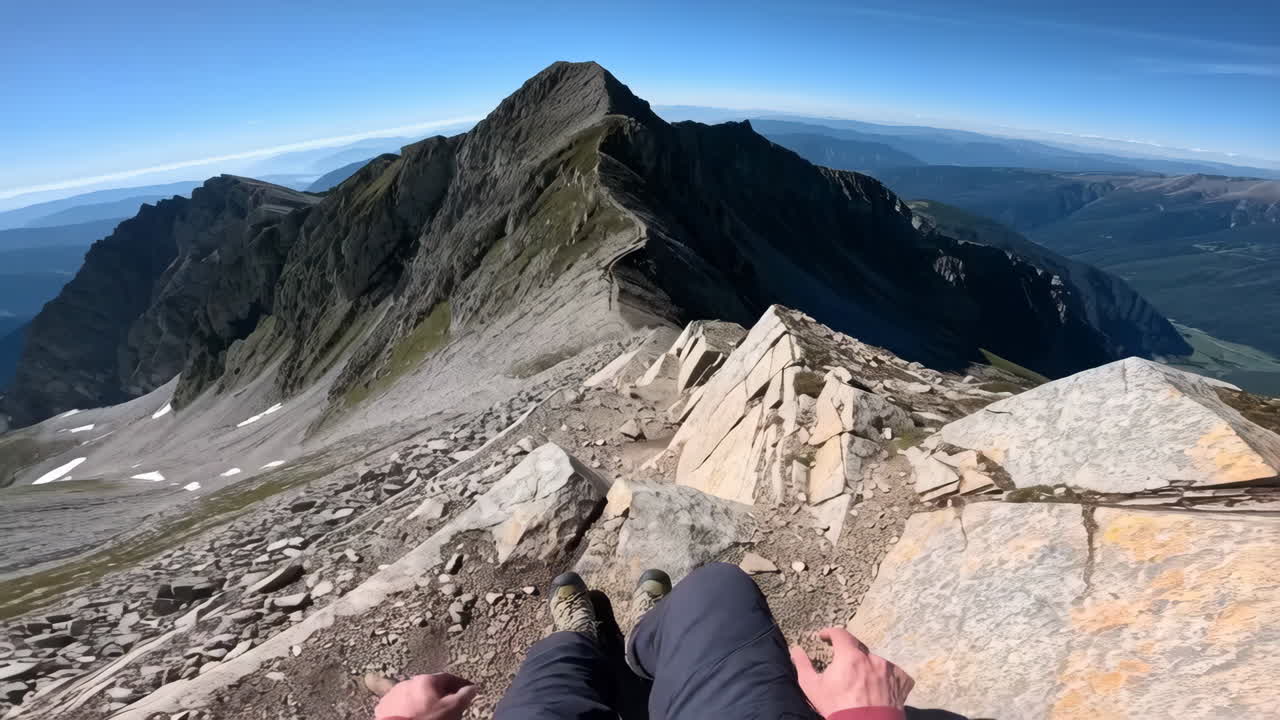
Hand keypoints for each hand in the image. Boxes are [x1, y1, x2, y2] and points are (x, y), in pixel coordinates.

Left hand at [373, 673, 476, 719]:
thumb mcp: (453, 709)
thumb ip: (464, 695)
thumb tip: (472, 688)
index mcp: (426, 680)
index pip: (448, 677)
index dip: (460, 684)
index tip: (467, 690)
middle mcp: (408, 683)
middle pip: (429, 686)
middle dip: (440, 694)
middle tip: (449, 705)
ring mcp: (393, 695)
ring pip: (413, 695)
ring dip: (422, 702)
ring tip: (430, 714)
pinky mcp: (383, 709)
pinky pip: (399, 705)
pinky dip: (407, 709)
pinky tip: (413, 716)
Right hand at [790, 627, 913, 716]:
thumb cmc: (837, 708)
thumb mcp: (813, 687)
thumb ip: (803, 665)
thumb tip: (795, 649)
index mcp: (850, 655)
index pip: (839, 633)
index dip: (829, 633)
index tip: (824, 638)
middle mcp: (872, 658)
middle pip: (858, 648)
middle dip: (848, 654)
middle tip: (842, 669)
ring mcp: (890, 669)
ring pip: (876, 661)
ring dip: (867, 668)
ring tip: (861, 685)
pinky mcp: (902, 681)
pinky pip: (894, 673)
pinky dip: (886, 679)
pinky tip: (879, 691)